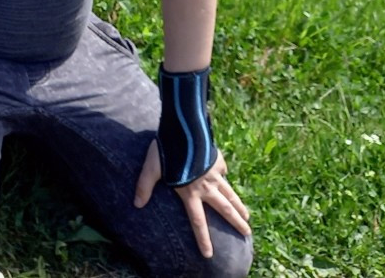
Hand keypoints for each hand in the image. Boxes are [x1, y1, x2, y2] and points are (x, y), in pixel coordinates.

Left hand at [133, 141, 250, 259]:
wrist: (183, 129)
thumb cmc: (165, 150)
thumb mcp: (151, 169)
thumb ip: (145, 186)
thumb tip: (137, 204)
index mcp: (190, 193)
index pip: (198, 221)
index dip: (203, 239)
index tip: (209, 254)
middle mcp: (206, 187)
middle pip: (224, 209)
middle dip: (236, 223)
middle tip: (247, 233)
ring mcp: (214, 174)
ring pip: (230, 193)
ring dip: (239, 205)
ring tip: (248, 215)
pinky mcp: (218, 161)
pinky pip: (223, 171)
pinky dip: (224, 176)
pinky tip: (224, 176)